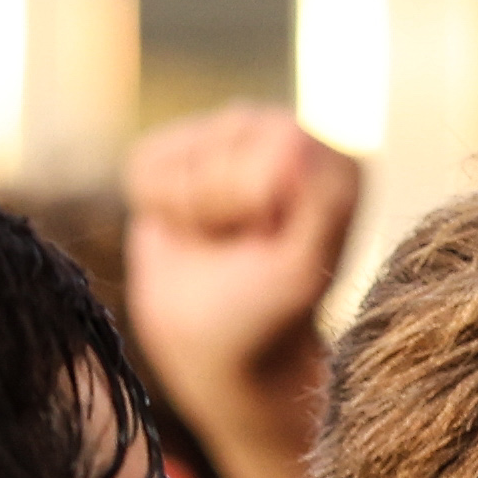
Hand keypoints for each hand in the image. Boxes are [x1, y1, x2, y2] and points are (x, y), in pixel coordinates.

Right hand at [123, 100, 360, 388]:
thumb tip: (295, 143)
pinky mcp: (187, 147)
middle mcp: (288, 133)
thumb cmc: (264, 316)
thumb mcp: (299, 271)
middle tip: (238, 250)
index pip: (271, 154)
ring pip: (173, 159)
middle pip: (213, 154)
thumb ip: (317, 206)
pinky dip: (155, 205)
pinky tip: (189, 227)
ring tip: (215, 241)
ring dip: (184, 211)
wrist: (220, 344)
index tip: (269, 250)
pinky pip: (144, 164)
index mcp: (333, 164)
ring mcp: (235, 133)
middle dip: (214, 211)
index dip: (253, 209)